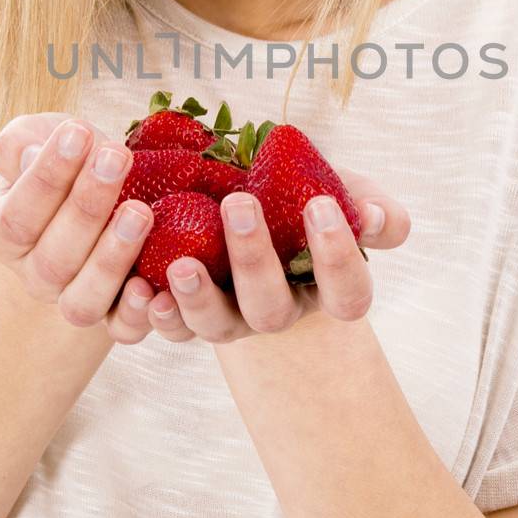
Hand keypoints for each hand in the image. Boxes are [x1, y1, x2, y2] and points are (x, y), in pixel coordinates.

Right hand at [0, 113, 161, 342]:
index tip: (78, 132)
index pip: (18, 214)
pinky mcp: (117, 319)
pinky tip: (155, 283)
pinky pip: (122, 330)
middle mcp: (36, 276)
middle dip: (87, 205)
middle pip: (54, 257)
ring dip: (112, 258)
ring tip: (140, 210)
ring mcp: (74, 300)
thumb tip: (28, 154)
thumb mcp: (38, 140)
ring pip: (84, 301)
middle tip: (116, 157)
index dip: (47, 176)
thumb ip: (21, 142)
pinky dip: (137, 314)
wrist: (106, 194)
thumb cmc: (69, 161)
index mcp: (5, 233)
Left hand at [143, 167, 409, 344]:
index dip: (337, 258)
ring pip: (218, 328)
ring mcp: (230, 317)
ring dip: (199, 299)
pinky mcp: (185, 313)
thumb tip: (375, 217)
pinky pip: (171, 328)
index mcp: (324, 289)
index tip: (320, 205)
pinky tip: (142, 286)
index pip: (346, 293)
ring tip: (181, 264)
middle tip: (238, 204)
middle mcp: (278, 310)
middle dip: (254, 260)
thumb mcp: (343, 193)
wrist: (243, 188)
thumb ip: (372, 208)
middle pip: (272, 310)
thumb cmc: (300, 193)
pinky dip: (155, 312)